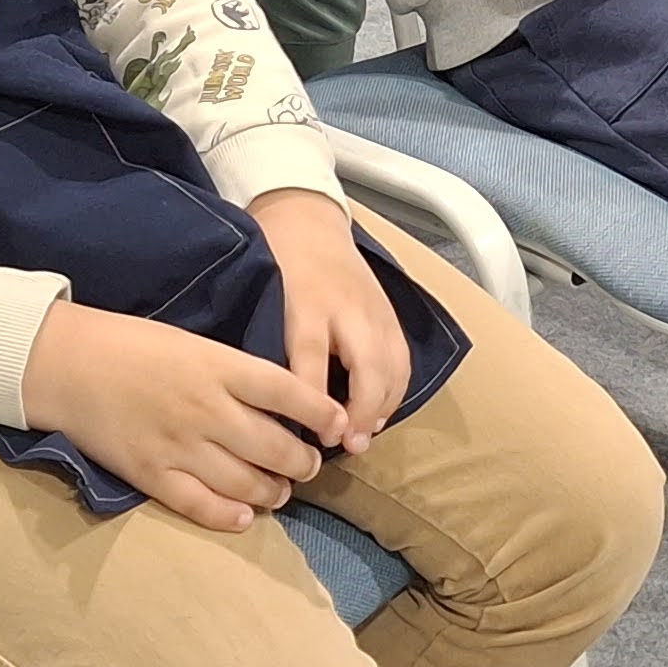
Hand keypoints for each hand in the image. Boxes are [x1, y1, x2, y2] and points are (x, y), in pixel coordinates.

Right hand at [18, 298, 340, 532]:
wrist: (68, 362)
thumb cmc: (133, 345)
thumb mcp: (194, 342)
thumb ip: (235, 373)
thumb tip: (280, 402)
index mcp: (219, 366)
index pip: (288, 391)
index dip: (321, 412)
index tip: (338, 424)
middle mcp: (206, 407)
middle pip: (274, 446)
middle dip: (302, 462)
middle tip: (309, 466)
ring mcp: (178, 444)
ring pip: (245, 482)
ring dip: (273, 492)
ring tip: (282, 492)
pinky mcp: (150, 473)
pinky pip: (200, 504)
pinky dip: (229, 516)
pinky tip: (245, 517)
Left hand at [251, 186, 406, 450]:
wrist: (308, 221)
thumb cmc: (278, 265)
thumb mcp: (264, 304)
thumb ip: (269, 349)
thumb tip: (272, 402)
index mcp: (308, 303)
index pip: (312, 357)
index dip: (318, 401)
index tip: (321, 435)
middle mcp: (349, 308)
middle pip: (369, 366)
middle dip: (364, 411)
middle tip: (350, 445)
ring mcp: (376, 311)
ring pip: (392, 366)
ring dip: (383, 406)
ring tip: (366, 436)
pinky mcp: (392, 315)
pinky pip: (402, 360)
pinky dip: (395, 391)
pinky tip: (379, 413)